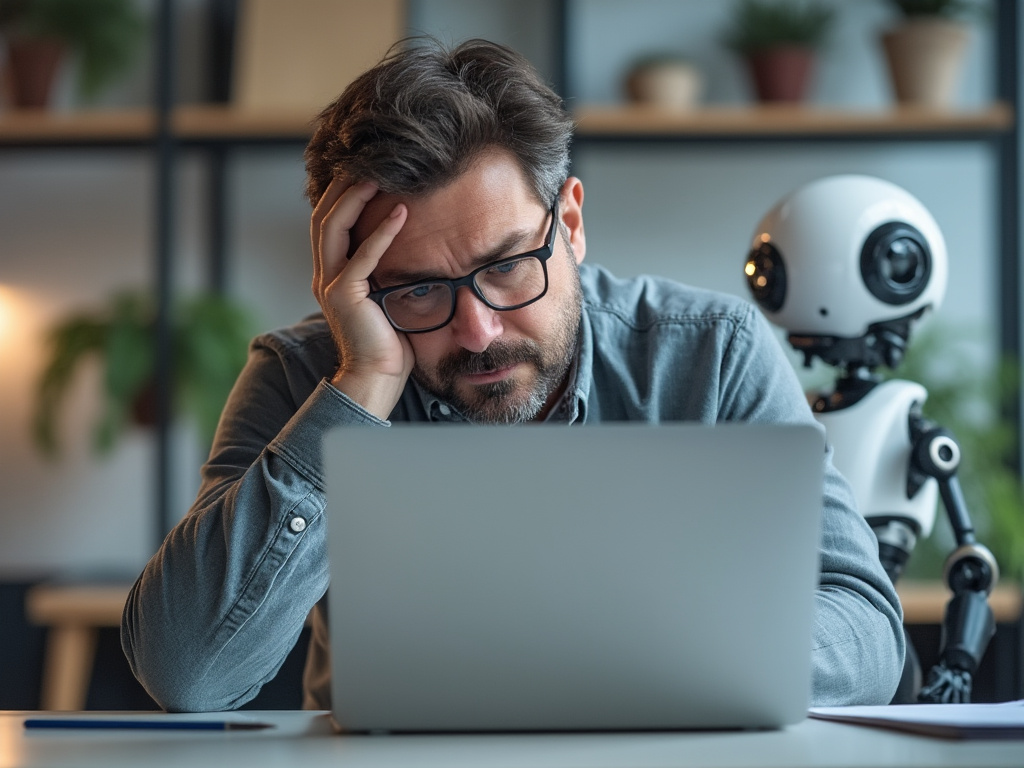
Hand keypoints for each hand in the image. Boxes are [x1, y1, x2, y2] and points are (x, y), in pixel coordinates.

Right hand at [311, 178, 413, 418]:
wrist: (377, 379)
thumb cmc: (390, 342)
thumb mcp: (388, 296)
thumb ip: (390, 270)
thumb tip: (415, 243)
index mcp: (333, 273)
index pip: (330, 221)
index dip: (343, 192)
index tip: (369, 168)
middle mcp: (325, 274)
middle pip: (324, 215)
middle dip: (344, 183)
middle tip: (370, 159)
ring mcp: (331, 284)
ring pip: (333, 227)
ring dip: (355, 197)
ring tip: (378, 174)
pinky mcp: (345, 296)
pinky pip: (361, 256)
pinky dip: (380, 232)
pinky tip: (400, 213)